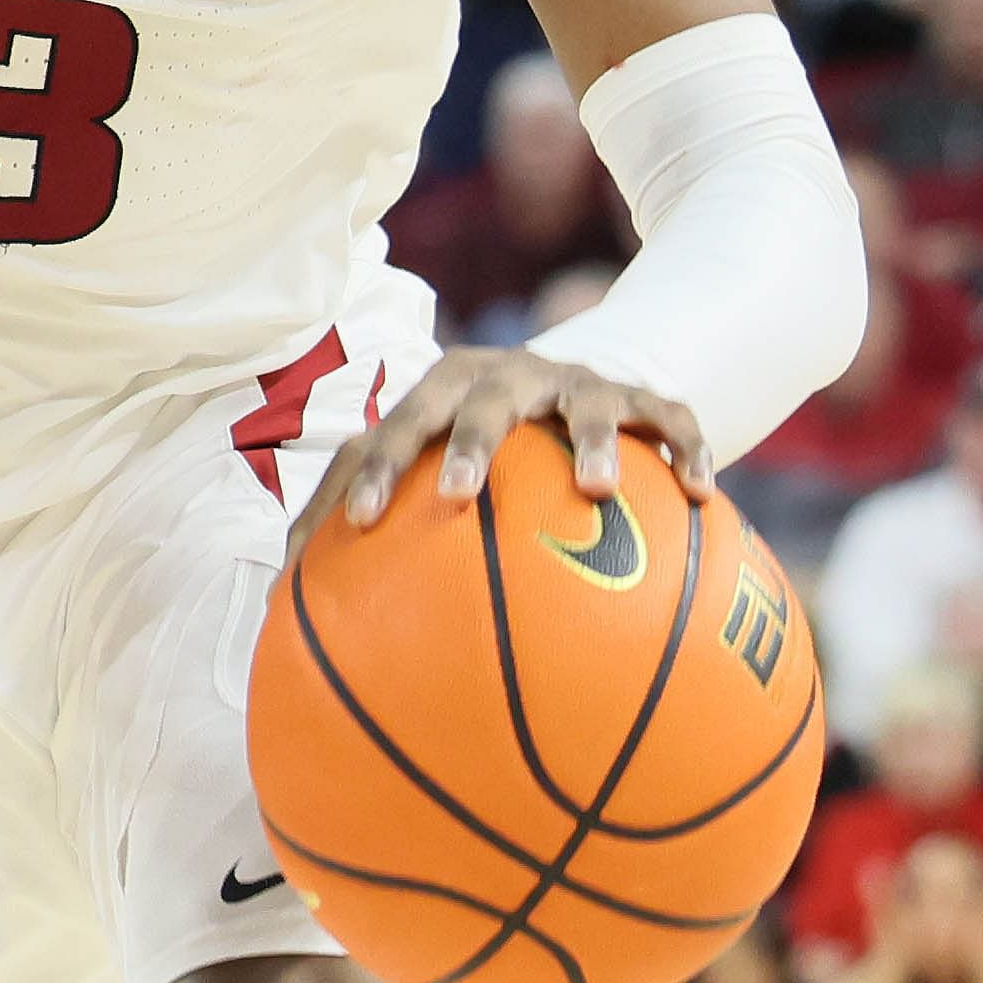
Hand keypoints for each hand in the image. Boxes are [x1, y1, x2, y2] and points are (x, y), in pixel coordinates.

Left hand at [288, 345, 711, 556]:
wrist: (581, 380)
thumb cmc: (482, 449)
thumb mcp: (427, 471)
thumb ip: (365, 526)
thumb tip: (281, 604)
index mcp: (446, 390)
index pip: (398, 425)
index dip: (375, 469)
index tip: (355, 525)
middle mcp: (511, 377)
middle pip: (481, 401)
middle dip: (465, 442)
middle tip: (453, 495)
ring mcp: (581, 386)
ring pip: (587, 404)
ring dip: (588, 440)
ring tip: (593, 489)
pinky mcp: (645, 400)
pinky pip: (673, 422)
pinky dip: (687, 450)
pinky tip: (702, 493)